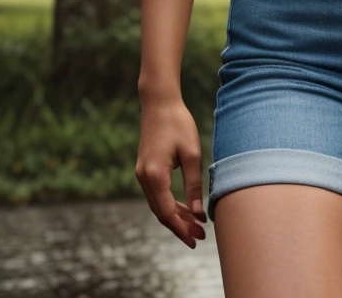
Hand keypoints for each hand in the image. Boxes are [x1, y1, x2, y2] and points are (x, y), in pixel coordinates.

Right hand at [135, 95, 207, 247]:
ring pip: (158, 205)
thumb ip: (193, 184)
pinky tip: (184, 209)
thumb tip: (198, 213)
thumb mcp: (191, 153)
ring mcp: (142, 174)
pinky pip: (157, 194)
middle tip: (199, 237)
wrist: (159, 103)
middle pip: (161, 212)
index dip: (182, 228)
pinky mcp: (145, 170)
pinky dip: (170, 204)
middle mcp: (143, 178)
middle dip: (180, 227)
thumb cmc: (178, 124)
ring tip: (195, 226)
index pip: (167, 212)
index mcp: (154, 175)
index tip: (197, 238)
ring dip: (175, 217)